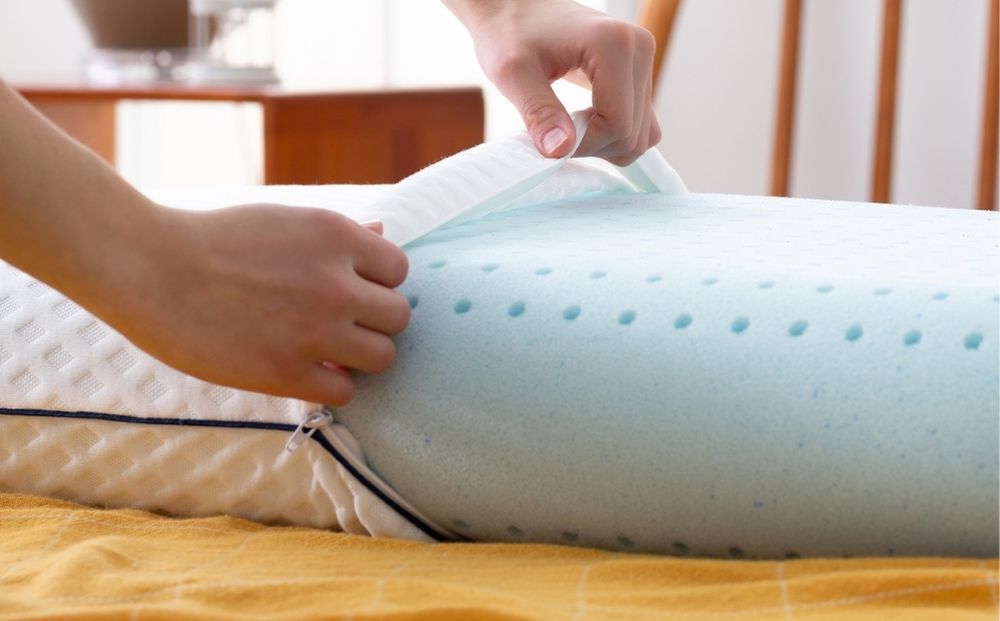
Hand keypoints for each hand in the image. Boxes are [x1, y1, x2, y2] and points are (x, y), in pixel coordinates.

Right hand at [101, 206, 409, 405]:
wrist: (150, 268)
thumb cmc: (214, 239)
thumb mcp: (283, 219)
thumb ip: (339, 234)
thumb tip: (382, 234)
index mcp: (336, 236)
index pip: (399, 270)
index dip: (376, 283)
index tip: (350, 289)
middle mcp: (337, 284)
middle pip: (399, 317)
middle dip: (373, 321)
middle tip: (340, 324)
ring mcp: (316, 331)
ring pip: (383, 357)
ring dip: (359, 357)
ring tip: (327, 351)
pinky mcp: (289, 373)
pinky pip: (345, 392)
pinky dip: (330, 386)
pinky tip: (305, 372)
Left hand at [446, 0, 660, 164]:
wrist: (516, 8)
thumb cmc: (509, 33)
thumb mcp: (512, 73)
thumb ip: (538, 112)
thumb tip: (561, 151)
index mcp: (613, 44)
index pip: (617, 124)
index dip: (583, 145)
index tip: (549, 137)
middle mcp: (640, 49)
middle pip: (632, 134)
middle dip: (593, 145)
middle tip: (555, 128)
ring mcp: (644, 61)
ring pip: (642, 134)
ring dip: (604, 143)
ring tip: (568, 122)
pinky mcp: (641, 74)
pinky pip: (642, 124)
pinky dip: (614, 135)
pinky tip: (584, 120)